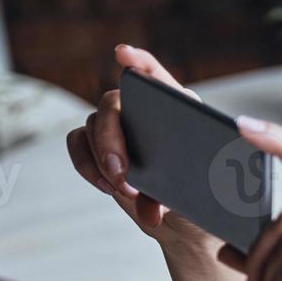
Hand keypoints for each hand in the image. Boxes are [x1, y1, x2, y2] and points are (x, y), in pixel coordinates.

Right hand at [65, 44, 221, 257]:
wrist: (188, 226)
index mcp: (179, 109)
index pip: (155, 75)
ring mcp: (121, 128)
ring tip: (123, 189)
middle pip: (114, 103)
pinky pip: (77, 142)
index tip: (122, 54)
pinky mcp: (100, 149)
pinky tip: (106, 187)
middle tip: (122, 174)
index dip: (139, 61)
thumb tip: (154, 209)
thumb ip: (177, 198)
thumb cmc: (204, 201)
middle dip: (112, 138)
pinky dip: (85, 164)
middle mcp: (146, 112)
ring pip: (94, 124)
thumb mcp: (199, 197)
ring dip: (101, 158)